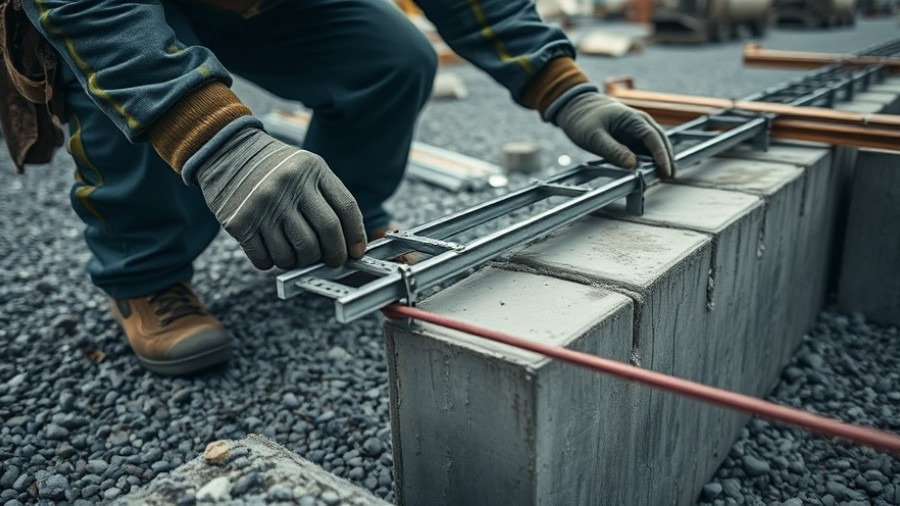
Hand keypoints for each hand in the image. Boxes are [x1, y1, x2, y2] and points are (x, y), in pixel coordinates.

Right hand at [194, 127, 366, 268]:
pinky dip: (273, 263)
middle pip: (326, 233)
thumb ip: (328, 197)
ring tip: (297, 253)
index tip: (356, 253)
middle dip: (334, 255)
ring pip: (297, 253)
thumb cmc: (274, 167)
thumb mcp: (306, 167)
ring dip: (301, 261)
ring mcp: (263, 205)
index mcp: (312, 170)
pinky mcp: (240, 223)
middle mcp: (289, 186)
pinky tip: (272, 250)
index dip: (356, 236)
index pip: (346, 209)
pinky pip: (266, 260)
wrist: (226, 152)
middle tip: (332, 262)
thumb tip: (348, 243)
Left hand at [555, 92, 674, 177]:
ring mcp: (636, 131)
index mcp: (633, 119)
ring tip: (660, 178)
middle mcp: (640, 124)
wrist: (575, 107)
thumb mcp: (594, 137)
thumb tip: (632, 164)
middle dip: (666, 160)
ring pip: (654, 147)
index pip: (654, 138)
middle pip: (660, 142)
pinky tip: (648, 173)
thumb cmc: (583, 119)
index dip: (662, 155)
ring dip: (659, 161)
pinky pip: (643, 151)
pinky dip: (648, 161)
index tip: (666, 171)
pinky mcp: (630, 139)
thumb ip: (613, 150)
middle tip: (668, 178)